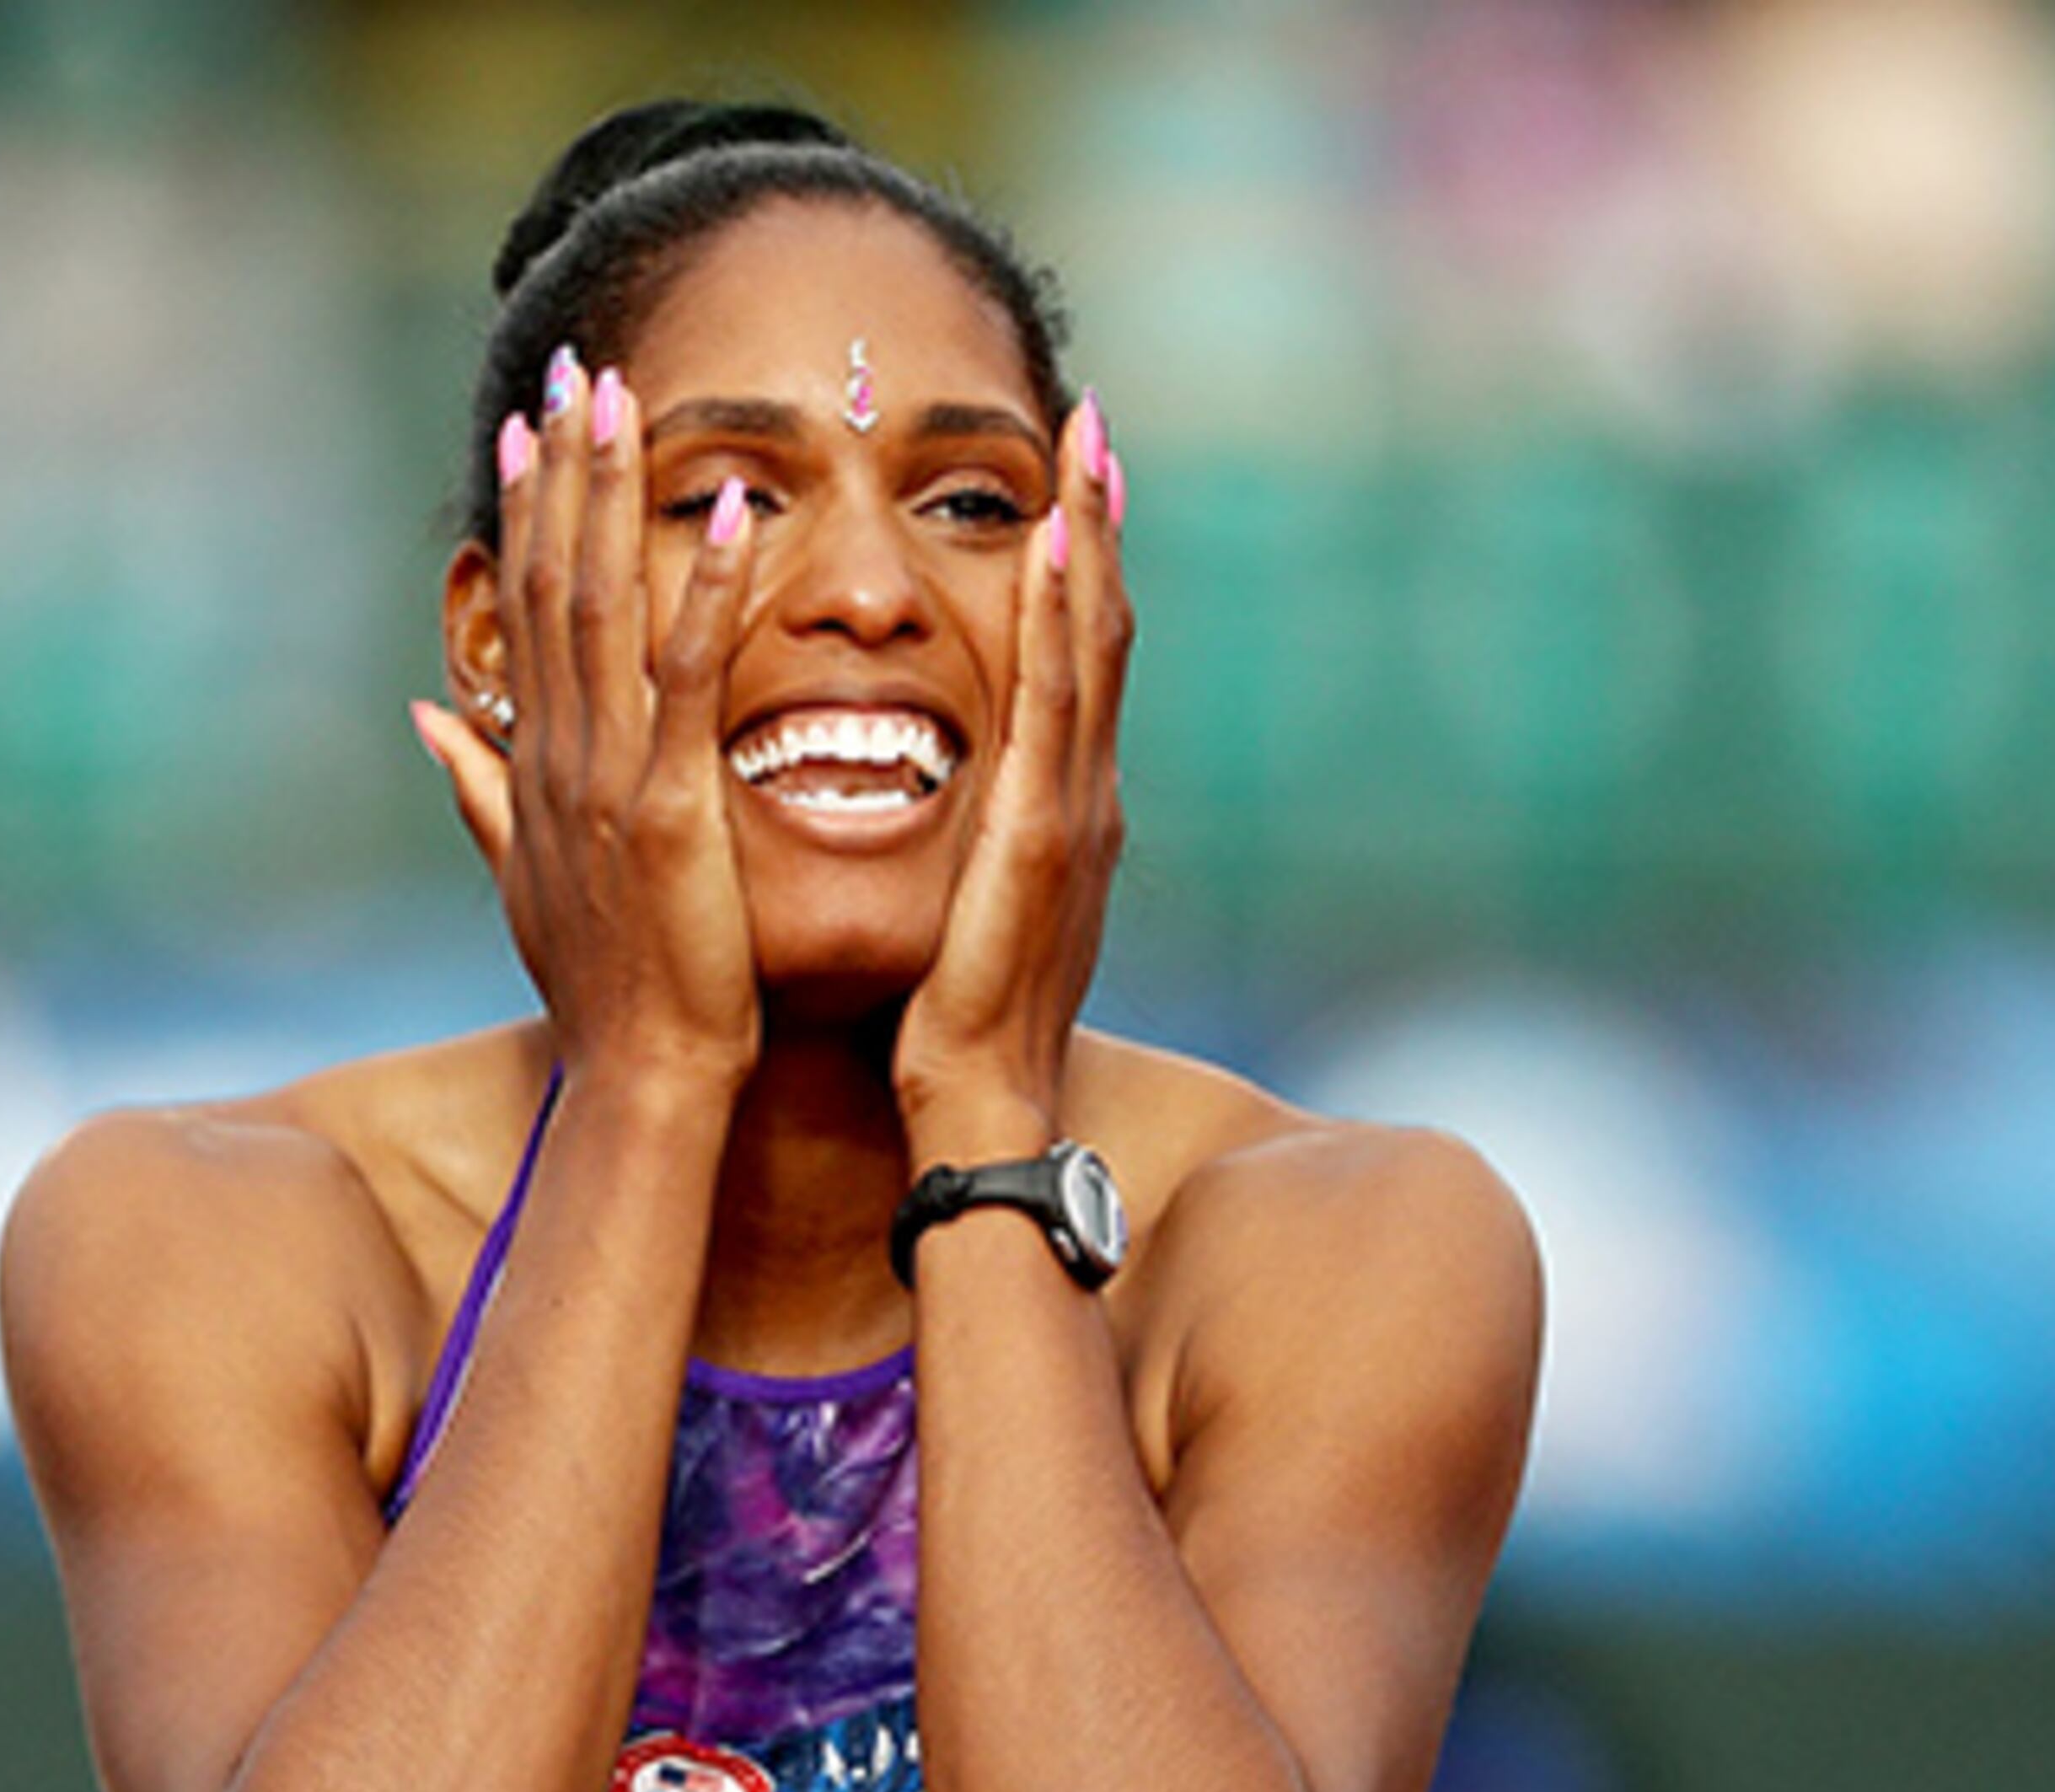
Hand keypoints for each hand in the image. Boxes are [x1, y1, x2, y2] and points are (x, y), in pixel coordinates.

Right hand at [412, 349, 763, 1085]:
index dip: (528, 507)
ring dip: (611, 497)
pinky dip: (705, 594)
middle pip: (554, 580)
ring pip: (603, 606)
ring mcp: (613, 776)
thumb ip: (478, 788)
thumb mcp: (528, 877)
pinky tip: (732, 518)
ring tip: (623, 401)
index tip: (530, 422)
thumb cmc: (609, 989)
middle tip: (572, 367)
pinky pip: (689, 678)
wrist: (646, 1076)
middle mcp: (564, 753)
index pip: (531, 607)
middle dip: (560, 469)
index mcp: (542, 764)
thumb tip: (427, 715)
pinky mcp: (674, 805)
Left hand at [893, 396, 1131, 1158]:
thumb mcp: (969, 908)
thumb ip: (972, 839)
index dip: (1078, 565)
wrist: (978, 1110)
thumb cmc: (956, 1022)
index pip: (1075, 660)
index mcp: (1060, 804)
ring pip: (1093, 647)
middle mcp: (1085, 791)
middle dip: (1100, 522)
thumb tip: (953, 791)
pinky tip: (1057, 549)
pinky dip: (1063, 619)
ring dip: (1091, 540)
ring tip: (1086, 445)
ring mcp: (1077, 809)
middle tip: (1090, 419)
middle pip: (1099, 628)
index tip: (1068, 478)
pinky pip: (1056, 705)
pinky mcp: (1046, 836)